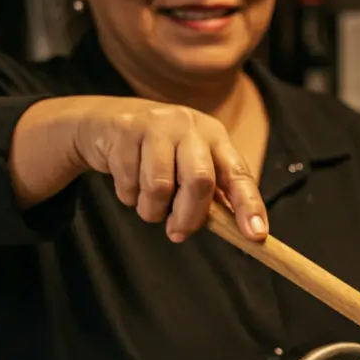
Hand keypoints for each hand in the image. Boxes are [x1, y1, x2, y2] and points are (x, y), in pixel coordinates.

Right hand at [74, 98, 266, 242]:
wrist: (103, 122)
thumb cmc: (157, 154)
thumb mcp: (189, 166)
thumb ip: (210, 196)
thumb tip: (235, 233)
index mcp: (215, 137)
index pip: (239, 174)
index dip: (250, 206)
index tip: (256, 236)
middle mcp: (190, 126)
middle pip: (200, 180)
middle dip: (189, 216)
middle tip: (177, 234)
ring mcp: (157, 124)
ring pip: (160, 186)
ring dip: (151, 210)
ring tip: (147, 204)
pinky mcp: (125, 130)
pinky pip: (129, 182)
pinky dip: (128, 196)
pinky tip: (128, 184)